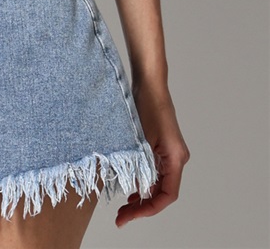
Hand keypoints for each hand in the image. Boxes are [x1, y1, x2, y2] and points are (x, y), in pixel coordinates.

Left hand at [115, 81, 189, 226]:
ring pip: (158, 183)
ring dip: (142, 195)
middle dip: (143, 206)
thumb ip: (141, 165)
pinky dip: (142, 181)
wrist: (148, 82)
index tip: (130, 215)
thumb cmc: (146, 105)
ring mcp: (169, 153)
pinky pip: (154, 172)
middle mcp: (176, 158)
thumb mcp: (141, 139)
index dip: (149, 209)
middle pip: (162, 192)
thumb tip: (137, 190)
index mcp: (176, 158)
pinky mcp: (160, 147)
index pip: (167, 195)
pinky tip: (130, 187)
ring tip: (124, 206)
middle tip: (122, 216)